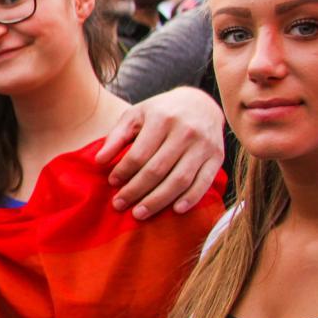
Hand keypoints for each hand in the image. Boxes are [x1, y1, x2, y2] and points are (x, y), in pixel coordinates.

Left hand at [96, 86, 223, 218]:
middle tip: (119, 204)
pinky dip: (190, 199)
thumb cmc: (162, 112)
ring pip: (179, 180)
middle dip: (136, 191)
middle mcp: (185, 131)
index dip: (124, 171)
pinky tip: (175, 210)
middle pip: (157, 170)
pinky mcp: (217, 157)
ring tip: (139, 213)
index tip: (112, 182)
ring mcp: (203, 145)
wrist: (201, 103)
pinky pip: (203, 182)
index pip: (139, 153)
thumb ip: (116, 136)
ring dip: (158, 200)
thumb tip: (99, 161)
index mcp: (162, 119)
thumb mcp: (136, 115)